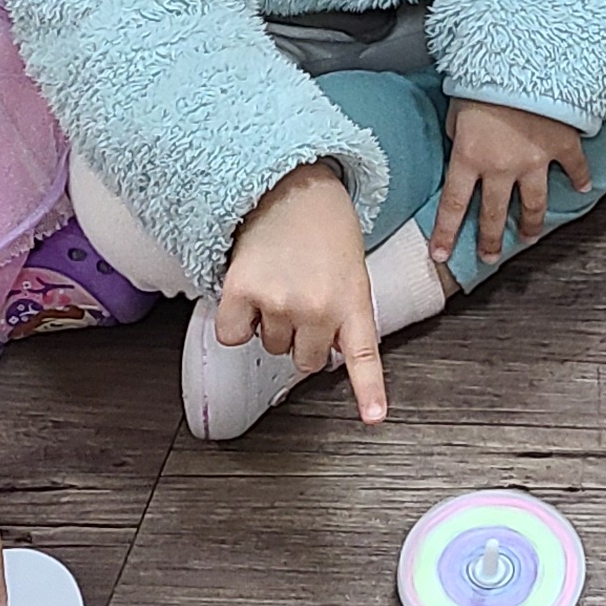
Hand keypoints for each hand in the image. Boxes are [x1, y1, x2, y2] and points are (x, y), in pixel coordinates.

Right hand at [217, 160, 387, 422]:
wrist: (290, 186)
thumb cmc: (325, 227)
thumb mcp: (351, 270)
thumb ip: (343, 313)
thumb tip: (324, 354)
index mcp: (354, 300)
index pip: (363, 356)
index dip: (369, 392)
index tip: (374, 419)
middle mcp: (318, 308)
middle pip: (306, 361)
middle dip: (303, 340)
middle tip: (302, 300)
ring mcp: (278, 303)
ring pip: (269, 347)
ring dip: (270, 325)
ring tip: (279, 283)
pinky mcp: (240, 294)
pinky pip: (231, 336)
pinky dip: (235, 322)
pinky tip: (248, 292)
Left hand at [433, 96, 591, 277]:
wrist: (523, 60)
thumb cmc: (483, 80)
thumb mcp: (457, 109)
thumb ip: (458, 137)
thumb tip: (461, 149)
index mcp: (469, 158)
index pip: (454, 206)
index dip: (446, 234)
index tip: (441, 255)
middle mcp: (501, 168)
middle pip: (495, 215)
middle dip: (491, 241)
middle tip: (490, 257)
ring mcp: (535, 161)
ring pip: (534, 205)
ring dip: (531, 225)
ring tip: (530, 238)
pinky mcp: (562, 146)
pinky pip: (574, 169)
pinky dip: (579, 179)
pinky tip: (583, 189)